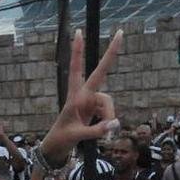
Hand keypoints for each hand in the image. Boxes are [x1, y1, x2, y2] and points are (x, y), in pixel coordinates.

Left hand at [39, 28, 122, 163]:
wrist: (58, 147)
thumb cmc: (63, 138)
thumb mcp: (77, 136)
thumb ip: (96, 131)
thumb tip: (114, 125)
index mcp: (75, 96)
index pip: (77, 69)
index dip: (78, 52)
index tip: (79, 33)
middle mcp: (84, 95)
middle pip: (101, 74)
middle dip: (110, 54)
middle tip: (121, 32)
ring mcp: (91, 101)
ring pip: (108, 101)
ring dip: (109, 116)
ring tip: (105, 136)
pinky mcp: (95, 110)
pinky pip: (108, 112)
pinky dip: (108, 123)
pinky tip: (104, 133)